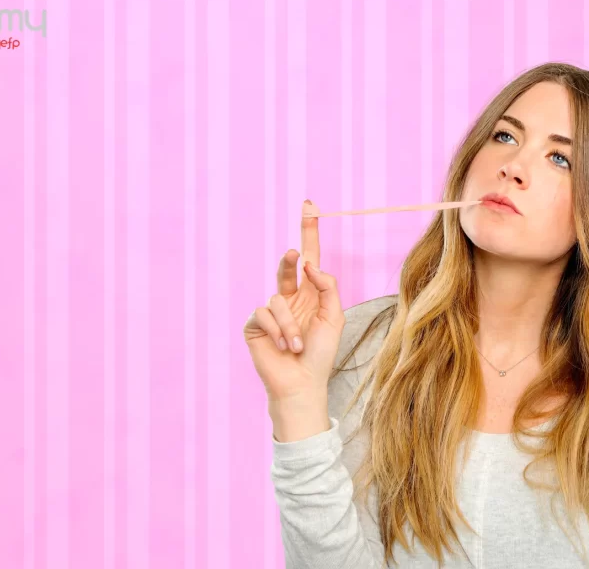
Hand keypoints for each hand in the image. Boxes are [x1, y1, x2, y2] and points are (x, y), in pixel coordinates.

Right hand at [243, 200, 345, 404]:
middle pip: (287, 265)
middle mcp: (291, 297)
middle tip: (293, 251)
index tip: (310, 205)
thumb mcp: (333, 318)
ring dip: (290, 324)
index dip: (309, 232)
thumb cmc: (321, 354)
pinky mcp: (255, 324)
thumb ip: (327, 287)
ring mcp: (272, 310)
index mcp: (311, 294)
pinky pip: (264, 312)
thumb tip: (310, 264)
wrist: (302, 383)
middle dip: (290, 257)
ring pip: (278, 298)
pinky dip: (277, 330)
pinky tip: (283, 346)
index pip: (310, 258)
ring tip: (298, 345)